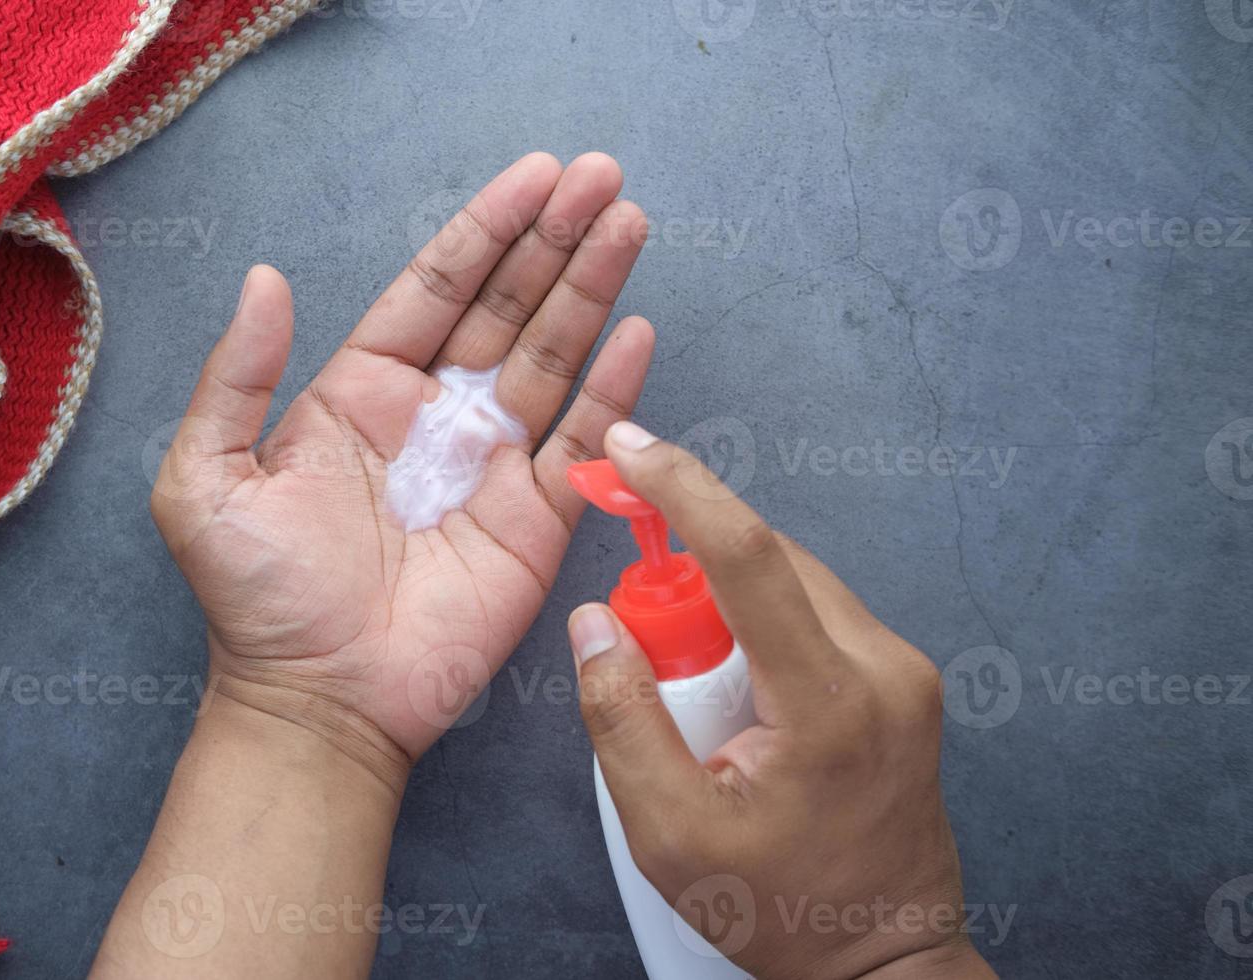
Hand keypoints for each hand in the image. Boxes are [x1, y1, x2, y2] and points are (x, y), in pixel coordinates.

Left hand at [152, 153, 653, 784]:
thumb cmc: (257, 597)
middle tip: (603, 176)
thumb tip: (264, 278)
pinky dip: (614, 389)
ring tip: (629, 221)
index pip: (437, 290)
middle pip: (508, 308)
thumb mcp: (206, 480)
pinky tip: (636, 330)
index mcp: (363, 392)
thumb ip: (236, 377)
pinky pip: (582, 443)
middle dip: (555, 239)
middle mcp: (435, 415)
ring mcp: (491, 465)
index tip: (537, 175)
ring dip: (592, 288)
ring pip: (554, 358)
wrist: (317, 700)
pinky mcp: (534, 520)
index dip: (486, 230)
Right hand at [567, 422, 996, 979]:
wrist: (885, 957)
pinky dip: (761, 618)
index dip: (683, 487)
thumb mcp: (671, 835)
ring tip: (696, 685)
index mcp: (831, 703)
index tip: (630, 449)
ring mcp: (904, 669)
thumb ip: (623, 719)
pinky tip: (736, 680)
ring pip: (793, 578)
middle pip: (769, 560)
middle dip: (692, 564)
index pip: (751, 557)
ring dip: (727, 595)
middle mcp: (883, 669)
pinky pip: (816, 609)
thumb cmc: (785, 908)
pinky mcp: (902, 677)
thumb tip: (597, 626)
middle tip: (644, 627)